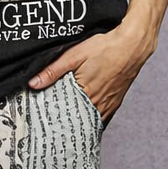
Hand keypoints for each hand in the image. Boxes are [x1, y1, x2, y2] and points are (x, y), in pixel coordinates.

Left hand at [27, 20, 157, 125]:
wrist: (134, 44)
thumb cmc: (106, 47)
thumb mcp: (74, 55)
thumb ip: (53, 71)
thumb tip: (33, 83)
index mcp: (86, 94)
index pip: (65, 115)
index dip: (54, 118)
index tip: (44, 121)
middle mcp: (99, 103)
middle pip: (77, 119)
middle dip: (65, 121)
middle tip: (52, 123)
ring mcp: (109, 104)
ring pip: (90, 119)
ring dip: (79, 120)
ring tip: (66, 121)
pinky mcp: (116, 101)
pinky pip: (102, 116)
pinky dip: (92, 117)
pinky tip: (85, 114)